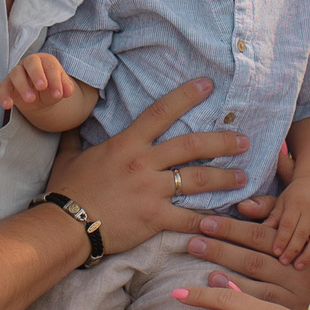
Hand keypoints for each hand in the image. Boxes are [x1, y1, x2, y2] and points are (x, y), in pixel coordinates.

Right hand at [0, 51, 72, 113]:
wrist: (40, 97)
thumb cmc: (51, 87)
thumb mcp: (60, 88)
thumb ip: (65, 88)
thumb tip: (67, 91)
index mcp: (45, 61)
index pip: (50, 66)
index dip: (55, 79)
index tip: (58, 94)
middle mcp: (30, 63)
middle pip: (31, 62)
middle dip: (37, 74)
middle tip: (42, 87)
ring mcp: (17, 72)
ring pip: (16, 74)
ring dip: (23, 86)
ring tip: (31, 99)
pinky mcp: (7, 84)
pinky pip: (3, 87)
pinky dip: (4, 95)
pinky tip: (7, 105)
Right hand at [45, 78, 244, 252]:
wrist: (65, 225)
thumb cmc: (66, 189)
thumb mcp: (69, 156)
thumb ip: (76, 136)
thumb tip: (71, 119)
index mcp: (127, 144)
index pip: (161, 112)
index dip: (186, 95)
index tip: (208, 84)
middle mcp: (143, 163)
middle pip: (192, 146)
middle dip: (222, 142)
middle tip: (244, 140)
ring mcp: (151, 191)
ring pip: (197, 180)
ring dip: (224, 178)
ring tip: (244, 177)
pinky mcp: (155, 218)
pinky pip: (188, 218)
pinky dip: (208, 220)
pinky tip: (224, 220)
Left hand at [182, 199, 309, 309]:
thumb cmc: (285, 263)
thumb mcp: (280, 235)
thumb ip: (266, 214)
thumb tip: (243, 205)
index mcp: (297, 248)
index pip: (261, 235)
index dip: (231, 228)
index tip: (204, 223)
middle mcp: (299, 274)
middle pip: (255, 261)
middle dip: (221, 250)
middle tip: (193, 243)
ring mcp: (295, 299)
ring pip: (255, 287)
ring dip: (224, 274)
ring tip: (201, 270)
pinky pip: (256, 309)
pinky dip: (235, 297)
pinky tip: (214, 288)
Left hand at [266, 180, 309, 270]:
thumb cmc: (293, 196)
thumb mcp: (281, 201)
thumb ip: (271, 214)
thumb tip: (259, 227)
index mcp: (297, 203)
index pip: (289, 224)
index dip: (282, 239)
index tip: (275, 252)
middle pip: (303, 233)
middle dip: (293, 249)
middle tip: (283, 263)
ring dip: (309, 255)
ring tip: (298, 267)